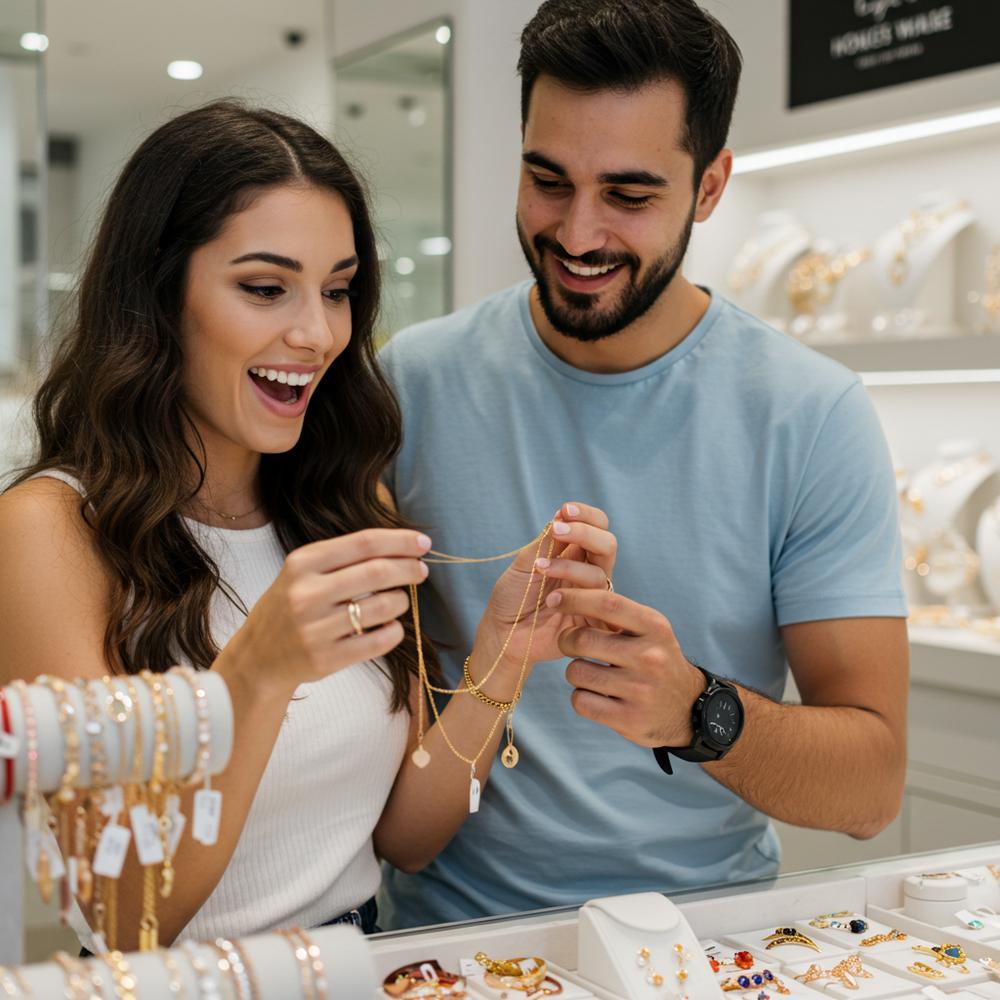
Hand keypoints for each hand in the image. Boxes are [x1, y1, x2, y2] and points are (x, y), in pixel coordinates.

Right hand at [226, 528, 430, 693]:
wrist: (258, 657)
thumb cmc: (291, 606)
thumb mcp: (303, 572)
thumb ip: (344, 558)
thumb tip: (404, 547)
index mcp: (302, 563)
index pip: (363, 543)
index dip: (400, 541)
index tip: (423, 543)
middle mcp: (306, 593)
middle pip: (377, 572)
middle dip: (409, 569)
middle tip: (422, 571)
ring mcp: (315, 628)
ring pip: (383, 606)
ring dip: (402, 601)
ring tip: (399, 600)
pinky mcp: (325, 658)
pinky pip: (379, 641)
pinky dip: (394, 631)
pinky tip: (391, 626)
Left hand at [474, 502, 616, 675]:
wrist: (503, 633)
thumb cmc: (512, 597)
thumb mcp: (525, 563)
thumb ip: (546, 542)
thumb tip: (563, 515)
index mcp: (575, 553)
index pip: (596, 526)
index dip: (586, 516)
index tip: (565, 511)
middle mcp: (587, 571)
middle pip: (607, 544)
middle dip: (584, 533)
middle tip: (557, 531)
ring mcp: (592, 596)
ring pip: (599, 573)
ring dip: (569, 566)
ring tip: (540, 568)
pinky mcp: (593, 621)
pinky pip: (598, 605)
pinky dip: (575, 596)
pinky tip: (552, 599)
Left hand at [547, 589, 705, 746]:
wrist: (688, 708)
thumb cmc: (656, 660)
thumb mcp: (650, 631)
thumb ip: (617, 613)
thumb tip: (570, 589)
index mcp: (655, 627)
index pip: (608, 604)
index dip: (575, 598)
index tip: (553, 598)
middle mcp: (650, 656)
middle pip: (583, 639)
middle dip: (566, 640)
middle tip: (570, 643)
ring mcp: (641, 689)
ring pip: (577, 672)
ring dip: (575, 672)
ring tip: (592, 674)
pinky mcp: (630, 719)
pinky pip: (581, 702)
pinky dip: (581, 698)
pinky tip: (597, 696)